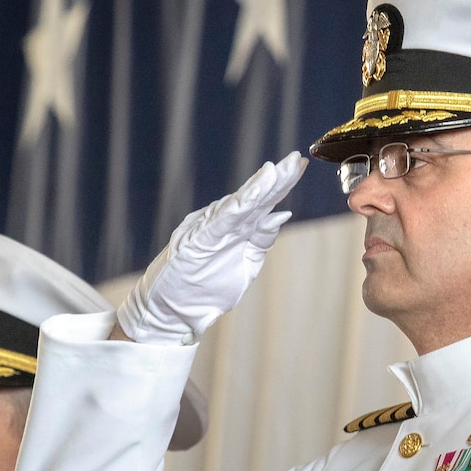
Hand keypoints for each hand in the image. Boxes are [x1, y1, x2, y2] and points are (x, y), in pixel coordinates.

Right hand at [117, 152, 306, 343]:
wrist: (170, 312)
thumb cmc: (204, 290)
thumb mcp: (245, 266)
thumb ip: (260, 242)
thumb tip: (280, 216)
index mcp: (237, 230)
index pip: (264, 203)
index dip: (282, 184)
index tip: (301, 165)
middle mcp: (224, 223)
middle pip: (255, 198)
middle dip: (276, 179)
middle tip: (296, 159)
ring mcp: (209, 229)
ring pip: (238, 205)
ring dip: (257, 188)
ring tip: (275, 170)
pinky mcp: (196, 240)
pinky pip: (220, 221)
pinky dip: (237, 207)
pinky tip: (253, 194)